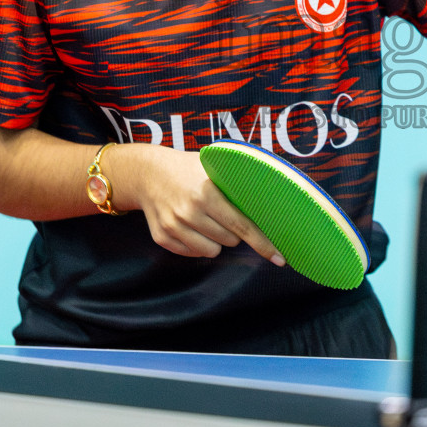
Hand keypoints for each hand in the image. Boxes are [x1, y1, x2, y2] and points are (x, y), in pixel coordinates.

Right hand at [114, 146, 284, 265]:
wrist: (147, 173)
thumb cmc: (188, 169)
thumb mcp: (213, 167)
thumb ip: (238, 184)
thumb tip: (271, 200)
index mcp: (206, 193)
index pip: (242, 226)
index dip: (263, 243)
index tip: (279, 258)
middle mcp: (189, 212)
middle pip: (230, 241)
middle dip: (234, 231)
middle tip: (223, 213)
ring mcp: (173, 227)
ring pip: (212, 251)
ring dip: (216, 240)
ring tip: (206, 219)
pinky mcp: (162, 238)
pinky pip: (193, 253)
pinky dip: (198, 244)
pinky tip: (190, 225)